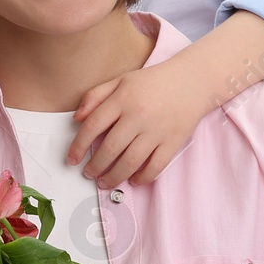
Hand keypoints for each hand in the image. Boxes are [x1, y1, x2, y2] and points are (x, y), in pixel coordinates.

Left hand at [67, 56, 207, 186]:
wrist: (192, 81)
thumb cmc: (152, 82)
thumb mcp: (120, 80)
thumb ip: (95, 96)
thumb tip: (77, 119)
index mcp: (122, 99)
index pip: (93, 126)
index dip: (78, 146)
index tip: (71, 160)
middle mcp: (138, 115)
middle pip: (110, 148)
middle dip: (95, 166)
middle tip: (88, 174)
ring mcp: (157, 130)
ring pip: (130, 161)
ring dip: (114, 176)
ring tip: (105, 182)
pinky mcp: (173, 142)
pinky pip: (155, 166)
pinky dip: (143, 177)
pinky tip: (133, 180)